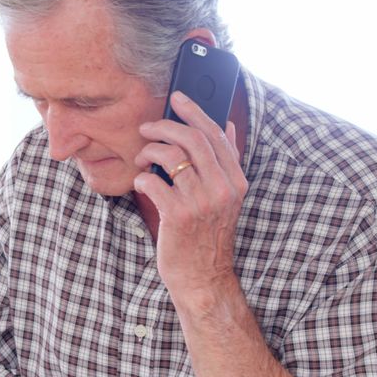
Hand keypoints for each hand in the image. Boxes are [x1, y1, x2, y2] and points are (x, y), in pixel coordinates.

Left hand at [133, 90, 247, 299]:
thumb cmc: (207, 237)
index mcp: (235, 181)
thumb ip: (225, 163)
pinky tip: (141, 182)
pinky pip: (153, 181)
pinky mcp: (178, 215)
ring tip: (141, 158)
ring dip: (149, 151)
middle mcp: (222, 188)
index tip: (177, 97)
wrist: (203, 279)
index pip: (215, 134)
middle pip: (192, 138)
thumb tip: (227, 126)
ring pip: (171, 156)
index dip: (195, 111)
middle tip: (146, 127)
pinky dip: (142, 177)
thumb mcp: (225, 198)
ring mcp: (201, 202)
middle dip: (165, 125)